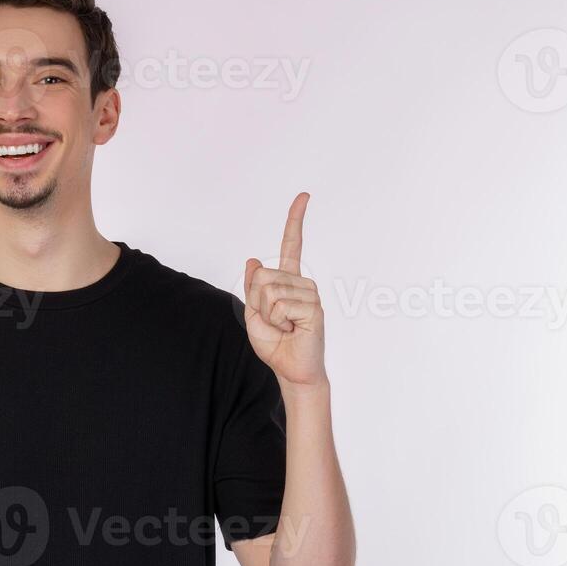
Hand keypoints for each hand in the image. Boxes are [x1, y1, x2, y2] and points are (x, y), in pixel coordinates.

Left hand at [243, 192, 326, 391]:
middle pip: (262, 276)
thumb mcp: (254, 314)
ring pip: (269, 290)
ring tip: (285, 327)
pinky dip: (278, 321)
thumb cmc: (275, 344)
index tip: (304, 196)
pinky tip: (292, 330)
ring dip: (268, 315)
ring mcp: (310, 294)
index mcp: (288, 281)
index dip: (295, 220)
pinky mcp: (314, 307)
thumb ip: (252, 288)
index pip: (292, 245)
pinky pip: (279, 304)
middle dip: (257, 302)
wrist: (290, 369)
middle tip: (275, 322)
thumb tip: (253, 259)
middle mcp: (302, 283)